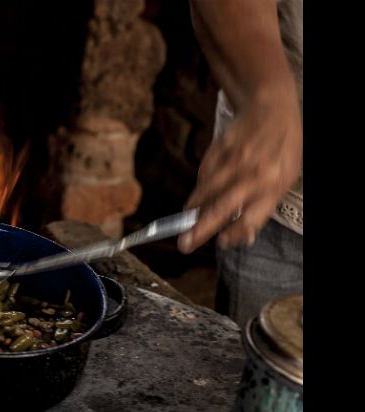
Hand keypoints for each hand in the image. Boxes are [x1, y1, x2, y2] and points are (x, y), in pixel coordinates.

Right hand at [178, 93, 301, 252]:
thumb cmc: (283, 146)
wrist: (270, 106)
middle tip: (185, 245)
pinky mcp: (218, 149)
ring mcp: (234, 160)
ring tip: (185, 221)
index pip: (252, 217)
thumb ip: (266, 205)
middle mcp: (255, 173)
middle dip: (202, 229)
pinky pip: (204, 175)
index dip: (235, 234)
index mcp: (276, 184)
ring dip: (194, 209)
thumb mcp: (286, 177)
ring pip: (208, 191)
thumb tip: (245, 236)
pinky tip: (197, 199)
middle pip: (224, 207)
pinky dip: (199, 189)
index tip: (221, 242)